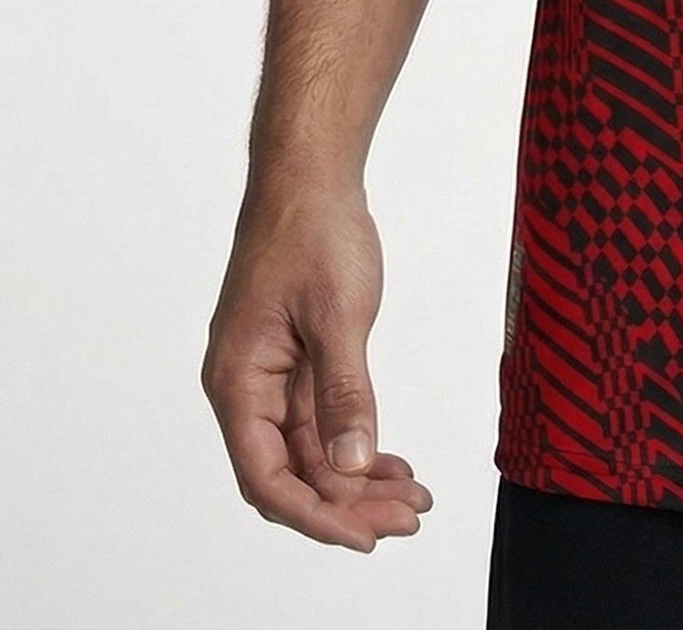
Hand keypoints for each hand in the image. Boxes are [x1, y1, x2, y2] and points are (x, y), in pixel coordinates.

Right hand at [202, 185, 432, 550]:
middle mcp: (247, 388)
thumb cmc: (312, 233)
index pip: (268, 477)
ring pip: (311, 450)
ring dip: (357, 478)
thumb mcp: (338, 314)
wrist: (310, 178)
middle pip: (292, 472)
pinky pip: (321, 419)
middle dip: (347, 504)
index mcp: (238, 382)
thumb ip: (344, 392)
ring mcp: (271, 375)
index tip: (366, 536)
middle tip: (407, 519)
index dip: (316, 515)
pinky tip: (391, 461)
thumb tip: (350, 464)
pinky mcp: (297, 360)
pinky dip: (356, 442)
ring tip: (411, 499)